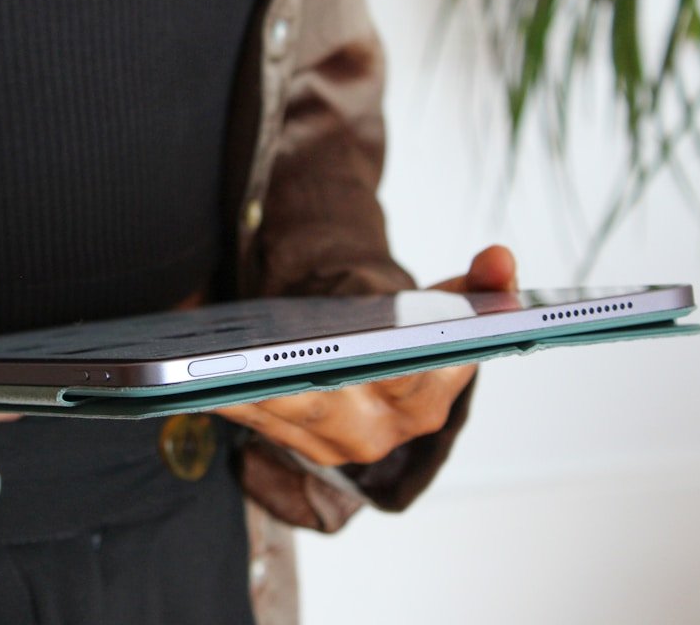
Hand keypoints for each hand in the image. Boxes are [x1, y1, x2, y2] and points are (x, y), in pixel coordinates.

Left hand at [219, 245, 516, 465]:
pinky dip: (227, 394)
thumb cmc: (408, 328)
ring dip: (244, 387)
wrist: (377, 360)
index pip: (395, 383)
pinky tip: (198, 370)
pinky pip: (255, 418)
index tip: (337, 346)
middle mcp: (377, 432)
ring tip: (211, 356)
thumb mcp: (447, 301)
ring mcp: (332, 443)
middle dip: (287, 380)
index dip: (365, 363)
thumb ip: (481, 284)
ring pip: (282, 412)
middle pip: (324, 401)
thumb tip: (501, 257)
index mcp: (422, 402)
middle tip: (252, 352)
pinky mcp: (294, 442)